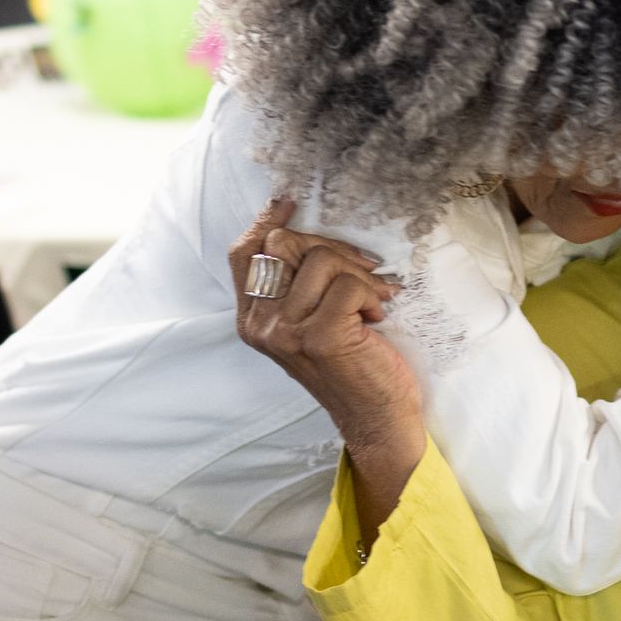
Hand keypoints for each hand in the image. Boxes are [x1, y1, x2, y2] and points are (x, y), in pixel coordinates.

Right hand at [230, 200, 423, 465]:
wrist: (375, 418)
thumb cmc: (351, 366)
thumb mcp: (309, 324)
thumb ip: (295, 287)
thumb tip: (300, 229)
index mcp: (252, 321)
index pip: (244, 254)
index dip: (265, 221)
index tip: (289, 202)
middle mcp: (261, 326)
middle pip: (282, 244)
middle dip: (329, 246)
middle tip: (360, 268)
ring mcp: (286, 332)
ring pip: (320, 259)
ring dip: (358, 273)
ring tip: (372, 299)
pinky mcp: (320, 336)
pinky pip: (348, 283)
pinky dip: (373, 293)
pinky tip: (377, 316)